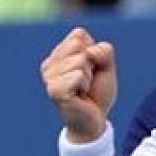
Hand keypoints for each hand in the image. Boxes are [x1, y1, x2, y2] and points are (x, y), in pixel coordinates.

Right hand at [40, 27, 117, 141]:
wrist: (95, 120)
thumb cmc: (97, 93)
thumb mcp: (106, 67)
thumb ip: (104, 51)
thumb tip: (89, 53)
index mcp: (58, 54)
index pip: (79, 35)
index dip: (93, 52)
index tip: (91, 70)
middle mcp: (49, 63)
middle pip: (79, 46)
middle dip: (92, 64)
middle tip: (87, 82)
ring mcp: (49, 76)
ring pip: (80, 60)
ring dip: (89, 77)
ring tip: (82, 90)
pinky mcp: (54, 90)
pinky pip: (78, 75)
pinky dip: (85, 85)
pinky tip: (79, 96)